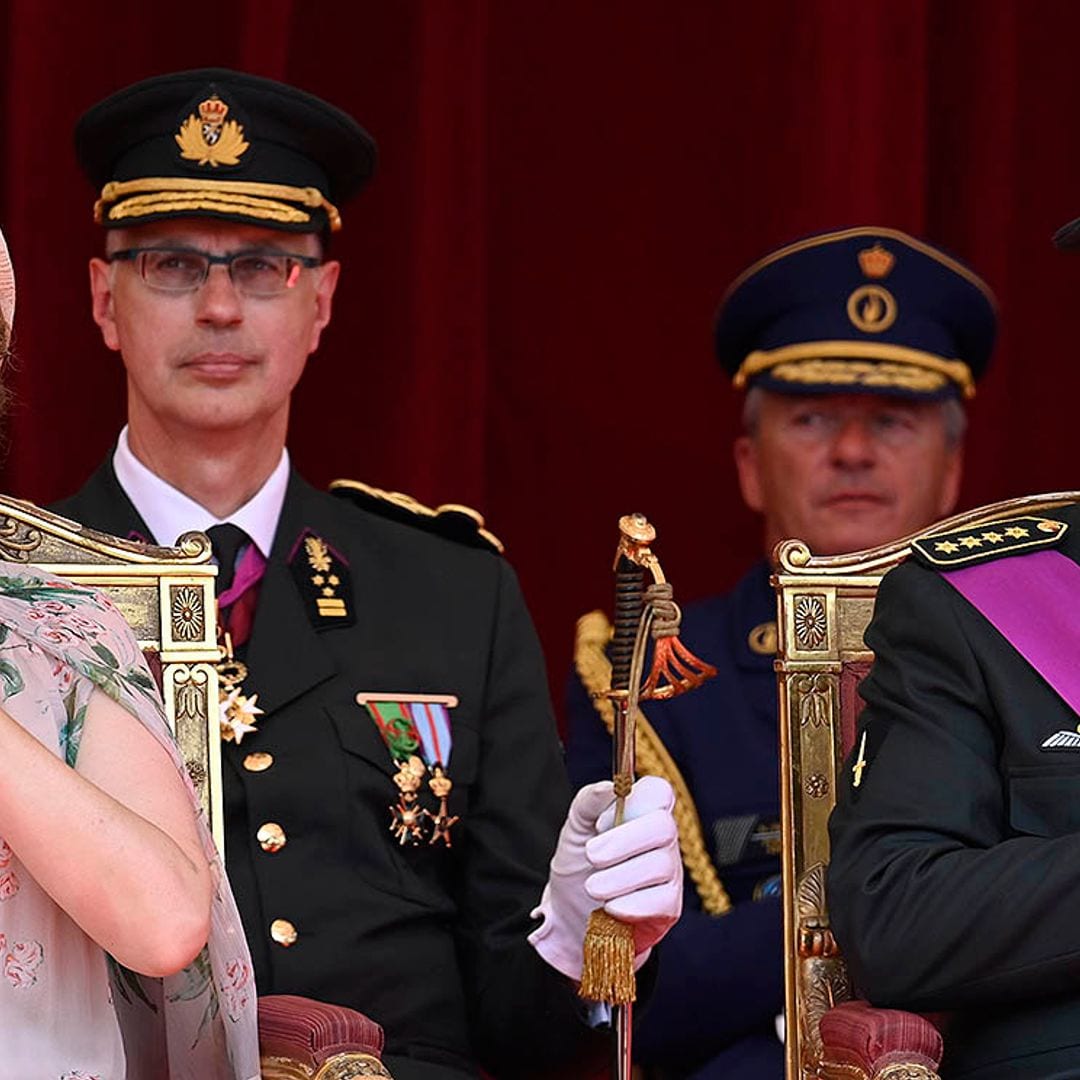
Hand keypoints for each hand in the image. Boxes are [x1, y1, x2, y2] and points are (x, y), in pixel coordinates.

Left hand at [528, 775, 681, 980]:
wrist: (571, 914)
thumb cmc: (578, 866)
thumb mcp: (575, 829)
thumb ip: (589, 802)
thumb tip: (609, 788)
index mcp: (642, 813)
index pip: (659, 792)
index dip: (634, 802)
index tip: (601, 822)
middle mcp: (662, 840)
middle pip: (664, 826)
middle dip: (622, 842)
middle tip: (591, 856)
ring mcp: (670, 872)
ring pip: (659, 865)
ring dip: (618, 878)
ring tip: (593, 887)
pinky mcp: (670, 907)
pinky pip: (661, 901)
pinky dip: (630, 905)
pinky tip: (610, 907)